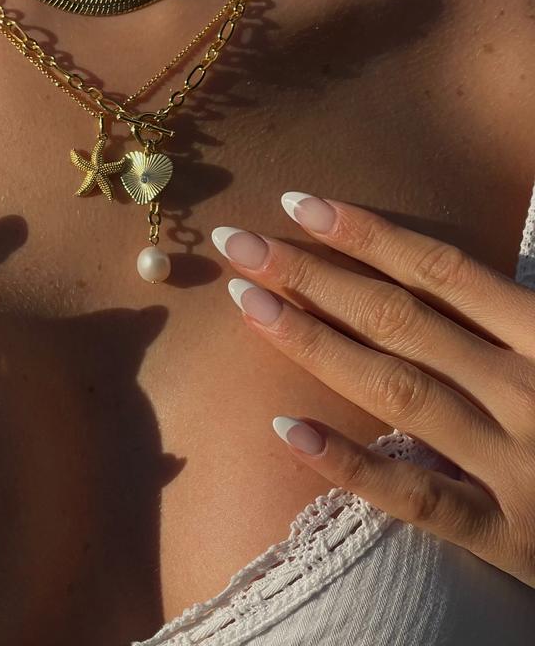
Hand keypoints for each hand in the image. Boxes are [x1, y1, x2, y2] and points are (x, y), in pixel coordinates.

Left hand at [210, 191, 534, 587]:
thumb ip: (517, 307)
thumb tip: (444, 264)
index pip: (442, 271)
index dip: (366, 234)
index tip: (300, 204)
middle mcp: (531, 392)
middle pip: (400, 320)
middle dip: (312, 275)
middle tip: (238, 242)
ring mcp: (520, 468)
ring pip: (397, 392)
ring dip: (313, 343)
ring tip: (244, 302)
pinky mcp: (512, 539)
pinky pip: (419, 499)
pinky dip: (351, 465)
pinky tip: (285, 428)